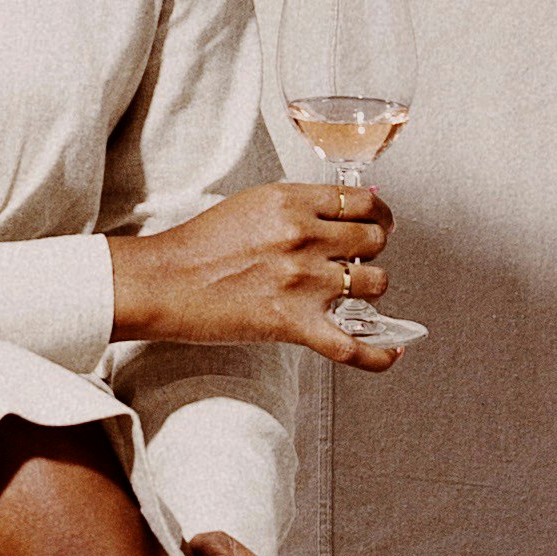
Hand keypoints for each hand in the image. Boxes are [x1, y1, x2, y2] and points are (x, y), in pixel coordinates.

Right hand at [107, 175, 397, 362]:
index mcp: (293, 203)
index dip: (379, 214)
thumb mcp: (253, 204)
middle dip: (373, 249)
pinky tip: (392, 351)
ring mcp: (304, 282)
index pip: (364, 202)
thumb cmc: (200, 245)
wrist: (165, 282)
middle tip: (358, 258)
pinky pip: (355, 346)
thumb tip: (340, 213)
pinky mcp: (295, 324)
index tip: (378, 222)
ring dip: (370, 289)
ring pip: (376, 284)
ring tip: (353, 294)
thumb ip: (298, 206)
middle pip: (375, 240)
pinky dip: (379, 353)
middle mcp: (305, 238)